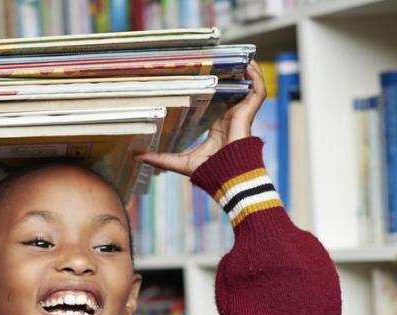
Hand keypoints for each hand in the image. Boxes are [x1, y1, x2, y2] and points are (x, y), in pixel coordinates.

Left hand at [135, 62, 266, 176]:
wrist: (227, 176)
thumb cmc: (209, 171)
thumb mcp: (179, 161)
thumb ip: (161, 158)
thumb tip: (138, 156)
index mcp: (217, 125)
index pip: (218, 102)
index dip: (215, 88)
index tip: (206, 74)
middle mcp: (230, 117)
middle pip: (234, 91)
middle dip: (232, 75)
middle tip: (224, 59)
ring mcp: (241, 114)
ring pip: (248, 88)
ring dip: (247, 73)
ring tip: (241, 57)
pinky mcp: (248, 113)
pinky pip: (258, 92)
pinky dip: (257, 78)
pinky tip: (250, 65)